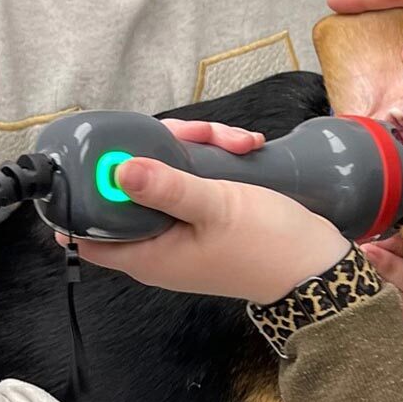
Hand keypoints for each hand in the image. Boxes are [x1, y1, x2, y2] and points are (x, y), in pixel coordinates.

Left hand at [65, 120, 349, 304]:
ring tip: (235, 141)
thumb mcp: (215, 208)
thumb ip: (166, 187)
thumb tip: (116, 169)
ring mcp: (184, 230)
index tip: (98, 158)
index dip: (84, 195)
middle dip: (158, 151)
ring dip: (198, 149)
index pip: (88, 233)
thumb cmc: (267, 246)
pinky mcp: (208, 217)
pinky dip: (216, 160)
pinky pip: (196, 181)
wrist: (318, 266)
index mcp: (149, 254)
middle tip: (195, 135)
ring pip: (169, 176)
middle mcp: (159, 244)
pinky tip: (245, 148)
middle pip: (132, 188)